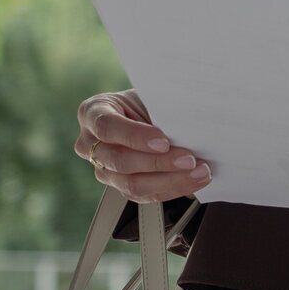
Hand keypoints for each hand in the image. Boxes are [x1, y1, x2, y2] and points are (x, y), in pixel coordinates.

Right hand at [74, 90, 211, 202]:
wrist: (144, 113)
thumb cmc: (147, 100)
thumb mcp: (149, 94)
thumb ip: (158, 108)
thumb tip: (187, 124)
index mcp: (92, 112)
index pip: (107, 127)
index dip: (135, 136)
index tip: (164, 142)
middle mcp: (89, 143)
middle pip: (119, 160)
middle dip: (158, 162)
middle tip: (189, 160)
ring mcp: (102, 168)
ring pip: (131, 184)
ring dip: (170, 180)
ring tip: (199, 173)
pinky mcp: (119, 185)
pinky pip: (144, 195)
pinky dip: (173, 189)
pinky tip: (193, 181)